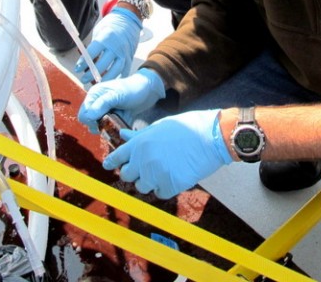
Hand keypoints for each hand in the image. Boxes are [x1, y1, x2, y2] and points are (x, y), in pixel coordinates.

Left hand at [75, 7, 140, 83]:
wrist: (129, 20)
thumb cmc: (111, 26)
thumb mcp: (99, 32)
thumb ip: (94, 46)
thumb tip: (85, 62)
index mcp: (106, 37)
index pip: (92, 52)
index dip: (84, 62)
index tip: (77, 68)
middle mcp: (116, 46)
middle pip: (103, 64)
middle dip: (91, 74)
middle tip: (83, 79)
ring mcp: (125, 53)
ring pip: (115, 70)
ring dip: (105, 79)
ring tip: (96, 84)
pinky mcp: (130, 57)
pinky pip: (125, 70)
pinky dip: (118, 78)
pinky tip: (111, 82)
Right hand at [77, 68, 164, 132]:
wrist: (148, 91)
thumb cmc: (132, 89)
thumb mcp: (117, 95)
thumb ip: (102, 104)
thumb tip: (89, 116)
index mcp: (94, 95)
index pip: (84, 114)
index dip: (91, 121)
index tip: (102, 121)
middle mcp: (97, 104)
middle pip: (89, 123)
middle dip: (99, 126)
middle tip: (112, 123)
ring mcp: (105, 112)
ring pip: (99, 128)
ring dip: (108, 129)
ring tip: (118, 122)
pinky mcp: (113, 119)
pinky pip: (109, 129)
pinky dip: (115, 130)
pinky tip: (122, 125)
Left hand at [103, 109, 232, 198]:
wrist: (211, 136)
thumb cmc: (187, 127)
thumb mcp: (160, 126)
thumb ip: (139, 135)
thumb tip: (123, 134)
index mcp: (139, 143)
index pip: (117, 157)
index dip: (112, 162)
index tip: (109, 165)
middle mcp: (143, 160)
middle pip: (127, 176)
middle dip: (135, 173)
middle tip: (146, 169)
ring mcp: (155, 174)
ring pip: (143, 187)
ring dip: (151, 181)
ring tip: (165, 170)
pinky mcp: (170, 185)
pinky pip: (161, 193)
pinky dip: (167, 188)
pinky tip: (176, 176)